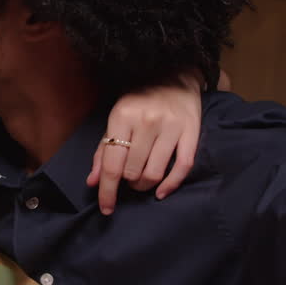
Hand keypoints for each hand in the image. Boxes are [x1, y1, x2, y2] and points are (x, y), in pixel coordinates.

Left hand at [87, 70, 202, 214]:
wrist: (175, 77)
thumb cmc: (139, 101)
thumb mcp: (115, 119)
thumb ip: (103, 151)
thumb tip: (93, 182)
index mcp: (123, 116)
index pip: (112, 164)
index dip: (107, 190)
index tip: (106, 208)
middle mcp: (147, 121)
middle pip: (133, 172)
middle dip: (128, 183)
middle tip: (128, 179)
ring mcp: (171, 126)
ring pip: (155, 173)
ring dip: (145, 186)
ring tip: (141, 181)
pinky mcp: (192, 132)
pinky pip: (182, 167)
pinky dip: (170, 185)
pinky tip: (161, 192)